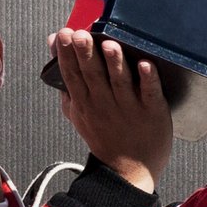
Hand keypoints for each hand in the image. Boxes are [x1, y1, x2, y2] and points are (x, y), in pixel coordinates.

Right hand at [46, 30, 171, 194]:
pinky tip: (145, 65)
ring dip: (115, 63)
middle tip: (80, 34)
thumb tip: (54, 50)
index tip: (64, 34)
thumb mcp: (77, 112)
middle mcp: (104, 104)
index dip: (67, 54)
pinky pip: (150, 93)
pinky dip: (148, 79)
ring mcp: (128, 108)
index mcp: (84, 103)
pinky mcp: (152, 112)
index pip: (72, 75)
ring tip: (109, 45)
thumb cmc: (104, 137)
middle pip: (93, 75)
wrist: (128, 172)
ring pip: (120, 82)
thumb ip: (66, 83)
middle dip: (86, 53)